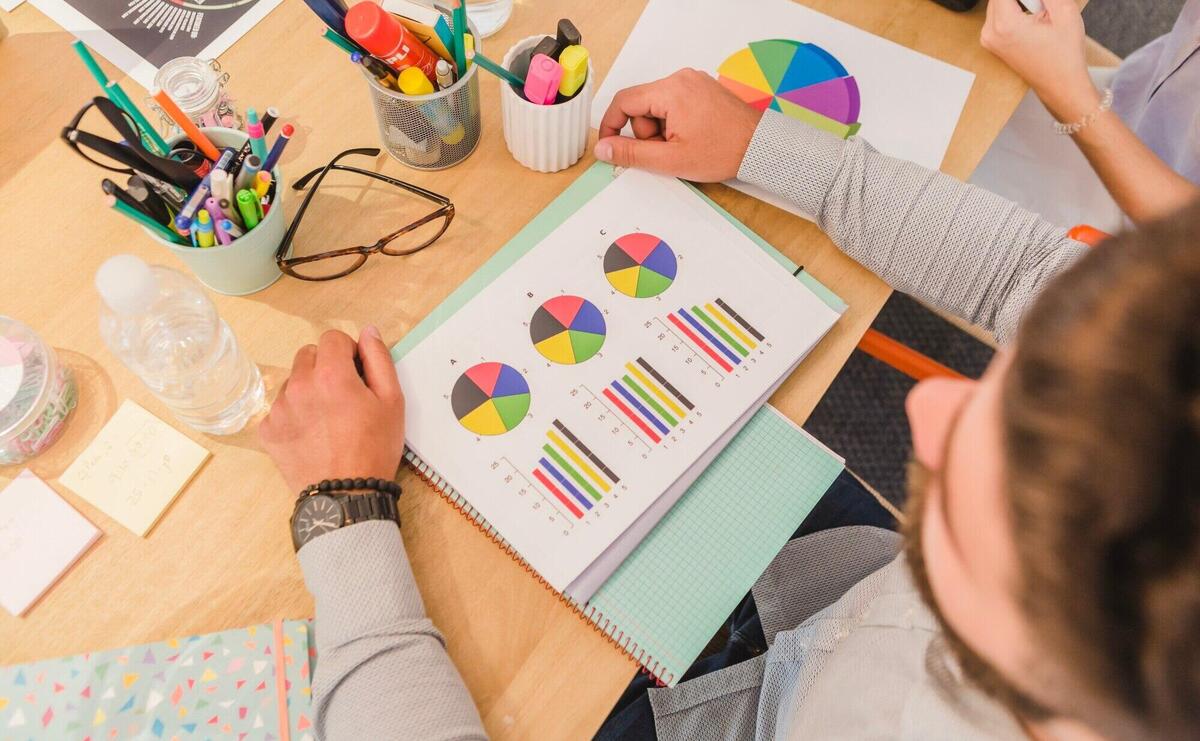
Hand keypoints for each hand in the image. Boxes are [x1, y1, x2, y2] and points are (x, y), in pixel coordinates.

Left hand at [259, 326, 405, 493]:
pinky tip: (312, 434)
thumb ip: (379, 359)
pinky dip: (294, 414)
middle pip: (308, 355)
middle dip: (326, 366)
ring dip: (308, 389)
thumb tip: (368, 332)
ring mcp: (279, 409)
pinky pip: (280, 408)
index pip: (333, 338)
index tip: (357, 374)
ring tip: (327, 419)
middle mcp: (298, 386)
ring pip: (293, 381)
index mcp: (330, 374)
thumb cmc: (374, 448)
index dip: (348, 352)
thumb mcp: (392, 401)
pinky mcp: (268, 430)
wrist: (345, 496)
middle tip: (343, 396)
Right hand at [595, 68, 763, 181]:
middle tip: (667, 151)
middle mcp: (681, 78)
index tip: (610, 145)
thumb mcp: (670, 159)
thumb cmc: (724, 151)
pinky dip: (674, 123)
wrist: (760, 147)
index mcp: (671, 90)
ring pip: (657, 107)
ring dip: (661, 130)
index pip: (624, 101)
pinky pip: (673, 105)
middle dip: (647, 133)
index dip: (611, 125)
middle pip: (641, 105)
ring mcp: (693, 82)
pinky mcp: (701, 89)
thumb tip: (603, 149)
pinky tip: (691, 137)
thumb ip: (631, 153)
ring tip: (684, 145)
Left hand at [981, 0, 1099, 121]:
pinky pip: (999, 14)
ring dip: (1019, 1)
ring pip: (998, 2)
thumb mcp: (1063, 11)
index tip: (1037, 1)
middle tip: (1040, 6)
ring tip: (1039, 11)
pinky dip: (1014, 8)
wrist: (1061, 84)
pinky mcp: (992, 42)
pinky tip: (1033, 15)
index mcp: (1004, 24)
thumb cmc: (1064, 55)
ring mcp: (988, 39)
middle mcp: (990, 32)